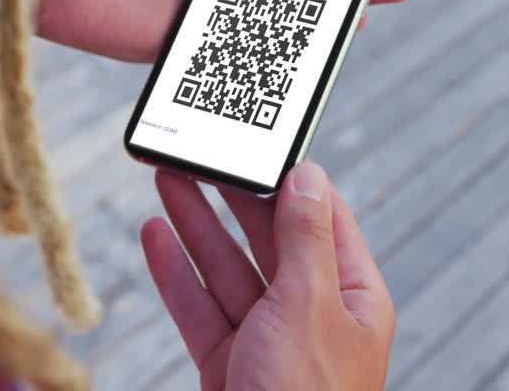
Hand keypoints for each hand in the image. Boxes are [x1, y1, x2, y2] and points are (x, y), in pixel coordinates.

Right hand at [141, 163, 394, 389]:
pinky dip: (177, 274)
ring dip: (197, 224)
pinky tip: (156, 237)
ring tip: (167, 178)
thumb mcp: (309, 304)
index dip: (290, 178)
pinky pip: (201, 309)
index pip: (323, 217)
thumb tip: (309, 176)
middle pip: (269, 239)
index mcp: (352, 296)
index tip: (258, 142)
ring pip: (229, 270)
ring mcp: (269, 342)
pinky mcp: (230, 366)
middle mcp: (313, 315)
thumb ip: (304, 237)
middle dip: (232, 195)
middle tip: (200, 152)